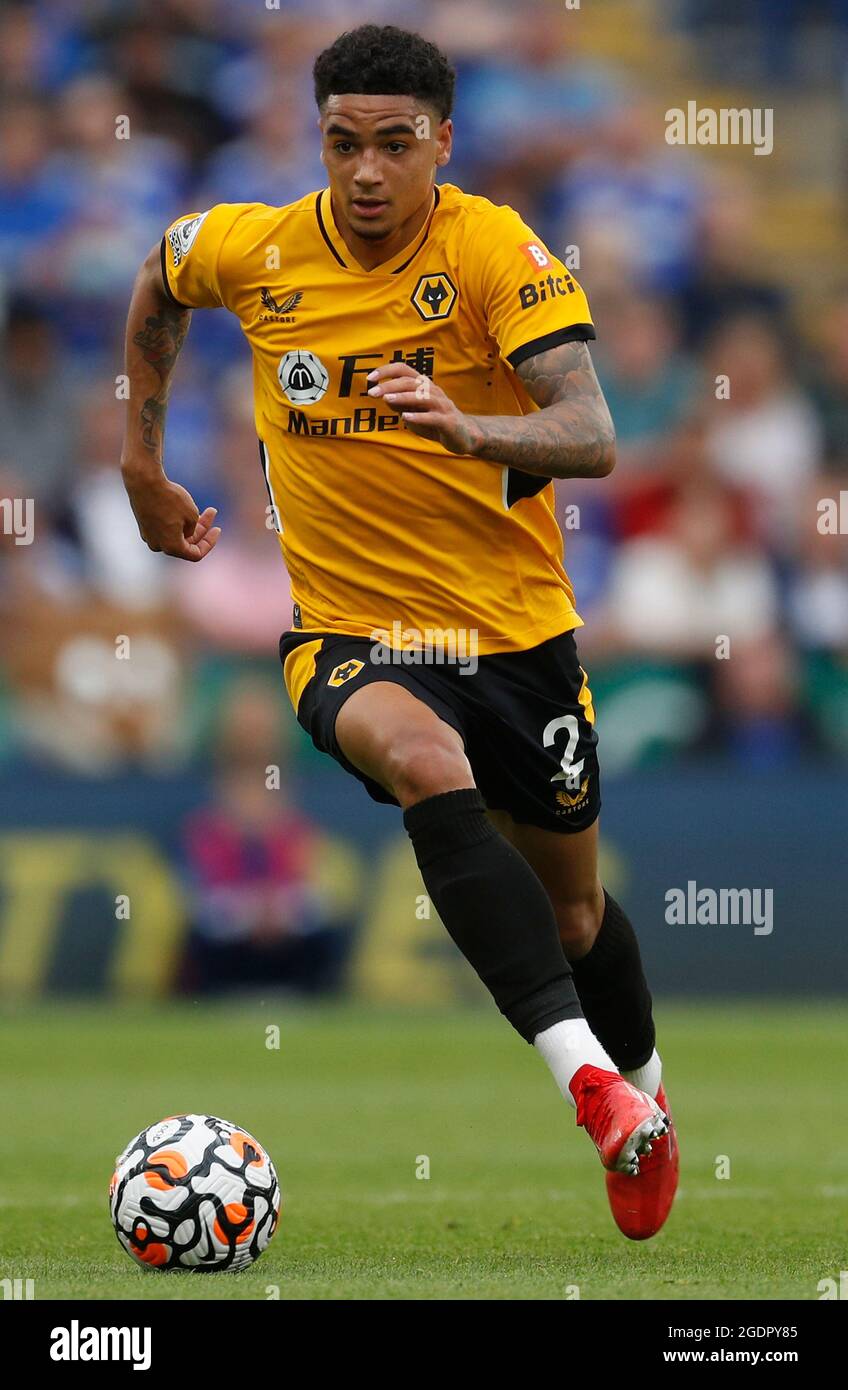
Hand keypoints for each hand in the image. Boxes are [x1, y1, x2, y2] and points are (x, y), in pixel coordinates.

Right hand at [122, 469, 221, 561]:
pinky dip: (176, 522)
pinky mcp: (144, 525)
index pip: (196, 554)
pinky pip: (164, 529)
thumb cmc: (170, 498)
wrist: (144, 481)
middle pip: (186, 544)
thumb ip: (194, 529)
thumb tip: (188, 533)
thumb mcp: (191, 514)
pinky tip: (184, 508)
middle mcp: (158, 546)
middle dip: (201, 530)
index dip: (209, 543)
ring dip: (190, 525)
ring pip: (175, 536)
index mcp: (171, 547)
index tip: (217, 529)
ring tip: (201, 509)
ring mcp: (149, 536)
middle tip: (212, 512)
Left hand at [366, 363, 481, 455]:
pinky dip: (418, 416)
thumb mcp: (414, 412)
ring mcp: (442, 406)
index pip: (404, 370)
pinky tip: (405, 417)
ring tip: (387, 399)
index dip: (387, 371)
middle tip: (372, 392)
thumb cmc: (435, 422)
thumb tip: (385, 397)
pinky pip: (432, 417)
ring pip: (422, 397)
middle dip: (390, 386)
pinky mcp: (448, 421)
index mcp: (424, 386)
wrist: (465, 436)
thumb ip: (400, 404)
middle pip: (410, 382)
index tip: (370, 378)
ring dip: (403, 397)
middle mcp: (433, 391)